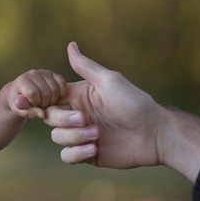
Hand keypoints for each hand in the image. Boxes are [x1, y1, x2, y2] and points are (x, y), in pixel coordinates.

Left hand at [9, 69, 67, 118]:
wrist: (21, 93)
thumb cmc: (19, 102)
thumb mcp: (20, 110)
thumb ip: (30, 113)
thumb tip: (42, 114)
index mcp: (21, 81)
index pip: (33, 93)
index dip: (35, 102)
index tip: (32, 104)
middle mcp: (32, 73)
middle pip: (46, 92)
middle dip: (44, 103)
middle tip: (40, 105)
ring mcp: (43, 72)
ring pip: (55, 88)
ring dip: (53, 100)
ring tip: (45, 102)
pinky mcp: (52, 73)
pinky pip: (62, 82)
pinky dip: (61, 92)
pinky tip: (54, 97)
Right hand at [43, 42, 164, 167]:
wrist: (155, 134)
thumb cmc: (134, 103)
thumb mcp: (109, 81)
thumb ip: (86, 66)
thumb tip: (71, 44)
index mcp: (78, 97)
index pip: (49, 98)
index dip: (44, 101)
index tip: (51, 103)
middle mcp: (76, 115)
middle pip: (50, 118)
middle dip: (65, 120)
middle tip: (85, 119)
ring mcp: (81, 135)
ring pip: (57, 137)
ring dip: (75, 137)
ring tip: (98, 135)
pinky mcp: (87, 153)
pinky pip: (67, 156)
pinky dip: (76, 153)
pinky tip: (94, 149)